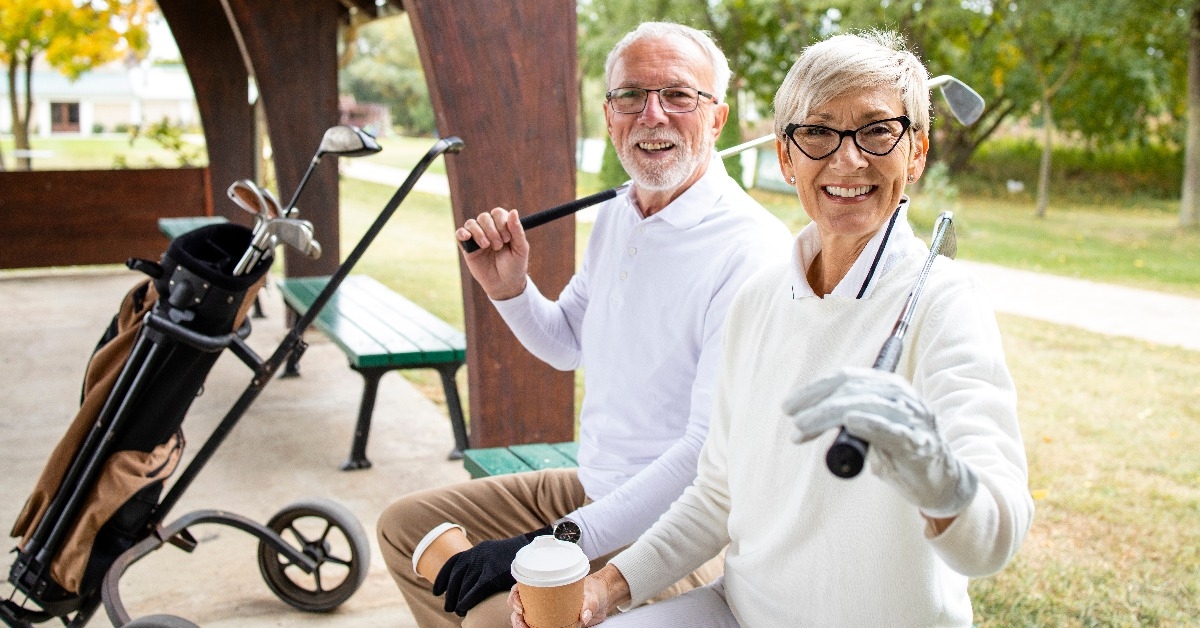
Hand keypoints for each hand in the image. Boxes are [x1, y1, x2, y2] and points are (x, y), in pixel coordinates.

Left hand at [434, 526, 548, 616]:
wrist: (537, 552)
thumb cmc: (519, 558)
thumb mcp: (498, 555)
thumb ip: (486, 564)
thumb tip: (476, 579)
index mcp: (478, 550)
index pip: (453, 562)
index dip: (443, 578)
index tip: (436, 590)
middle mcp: (478, 555)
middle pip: (457, 576)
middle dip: (450, 593)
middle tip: (448, 606)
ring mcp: (485, 564)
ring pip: (464, 585)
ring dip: (458, 600)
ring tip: (457, 611)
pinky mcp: (493, 574)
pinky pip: (475, 590)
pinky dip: (467, 600)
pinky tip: (464, 608)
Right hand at [457, 207, 529, 299]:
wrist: (504, 285)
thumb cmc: (515, 266)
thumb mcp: (520, 249)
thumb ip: (517, 230)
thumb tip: (514, 211)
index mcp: (503, 227)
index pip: (498, 213)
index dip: (501, 222)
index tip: (508, 238)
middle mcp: (489, 230)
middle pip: (484, 217)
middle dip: (492, 230)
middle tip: (499, 246)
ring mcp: (477, 238)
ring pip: (471, 223)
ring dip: (479, 233)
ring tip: (487, 246)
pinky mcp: (467, 248)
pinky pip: (460, 234)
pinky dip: (462, 233)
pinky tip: (468, 237)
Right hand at [509, 573, 612, 626]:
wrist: (602, 599)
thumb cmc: (594, 590)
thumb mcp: (593, 595)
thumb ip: (589, 604)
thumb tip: (584, 616)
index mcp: (545, 585)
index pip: (521, 588)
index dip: (515, 597)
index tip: (520, 606)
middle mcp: (542, 598)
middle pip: (519, 606)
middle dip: (516, 617)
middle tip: (522, 623)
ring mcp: (546, 611)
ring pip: (525, 619)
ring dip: (521, 625)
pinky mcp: (552, 622)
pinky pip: (538, 627)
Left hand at [783, 366, 977, 517]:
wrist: (941, 482)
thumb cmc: (900, 454)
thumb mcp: (870, 430)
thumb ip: (846, 418)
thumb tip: (805, 419)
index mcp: (888, 387)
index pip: (846, 378)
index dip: (814, 390)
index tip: (789, 406)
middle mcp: (900, 396)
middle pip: (851, 391)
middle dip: (815, 404)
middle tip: (792, 421)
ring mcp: (911, 418)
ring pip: (864, 406)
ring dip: (828, 416)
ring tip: (803, 429)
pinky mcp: (918, 443)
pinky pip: (891, 430)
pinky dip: (870, 424)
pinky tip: (850, 422)